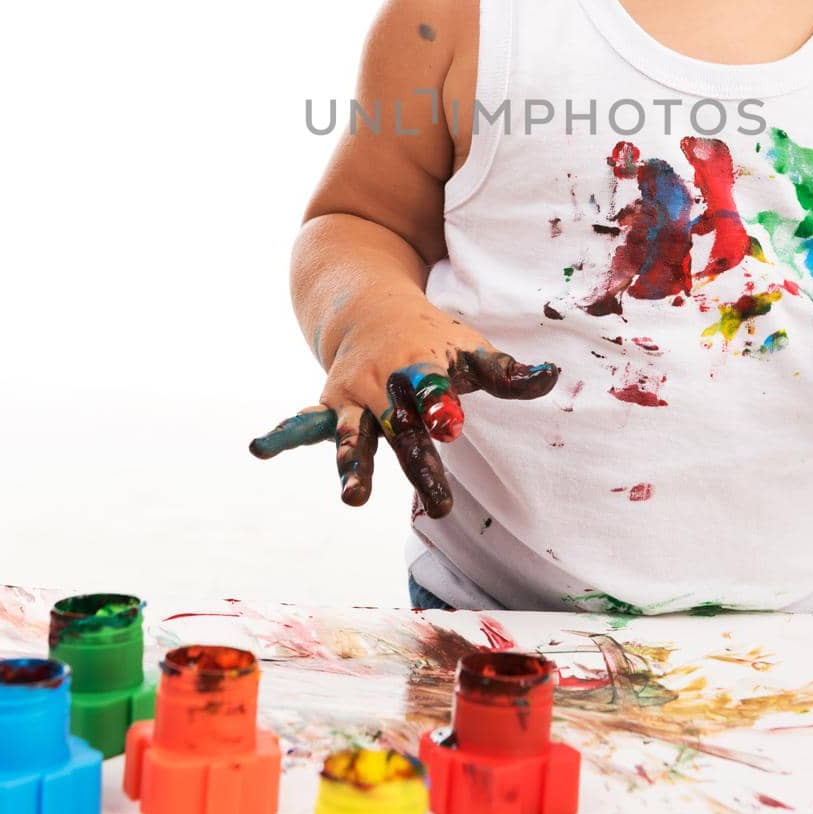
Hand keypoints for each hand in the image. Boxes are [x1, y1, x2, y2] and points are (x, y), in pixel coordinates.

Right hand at [248, 299, 558, 516]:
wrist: (369, 307)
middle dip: (418, 464)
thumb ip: (507, 373)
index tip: (452, 424)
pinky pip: (304, 423)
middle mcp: (384, 382)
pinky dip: (282, 434)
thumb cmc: (434, 339)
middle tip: (441, 506)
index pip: (433, 389)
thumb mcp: (470, 350)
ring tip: (353, 499)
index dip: (441, 404)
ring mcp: (353, 397)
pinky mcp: (330, 407)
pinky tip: (260, 448)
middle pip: (402, 427)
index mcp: (421, 366)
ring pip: (352, 434)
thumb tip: (552, 378)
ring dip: (351, 465)